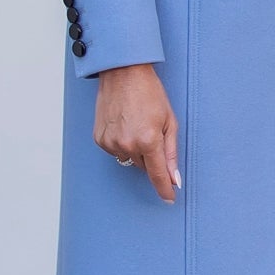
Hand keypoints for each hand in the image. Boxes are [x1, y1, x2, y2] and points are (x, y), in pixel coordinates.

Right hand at [94, 63, 180, 202]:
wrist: (123, 75)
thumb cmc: (150, 94)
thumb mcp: (169, 122)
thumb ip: (171, 153)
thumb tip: (175, 178)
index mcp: (148, 140)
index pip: (158, 174)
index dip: (164, 189)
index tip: (169, 199)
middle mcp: (127, 145)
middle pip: (144, 166)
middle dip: (151, 155)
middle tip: (152, 131)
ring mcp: (110, 143)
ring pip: (129, 159)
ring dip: (136, 149)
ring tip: (137, 124)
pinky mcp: (99, 139)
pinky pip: (115, 151)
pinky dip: (122, 143)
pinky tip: (125, 125)